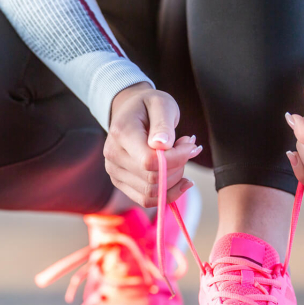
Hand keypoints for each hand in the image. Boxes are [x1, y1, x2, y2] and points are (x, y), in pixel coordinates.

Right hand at [104, 82, 202, 207]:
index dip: (177, 159)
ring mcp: (114, 172)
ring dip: (174, 179)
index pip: (150, 161)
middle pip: (152, 179)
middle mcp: (113, 156)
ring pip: (151, 193)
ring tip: (181, 157)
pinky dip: (168, 194)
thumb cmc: (149, 106)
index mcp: (121, 133)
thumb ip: (163, 124)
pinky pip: (146, 200)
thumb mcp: (162, 104)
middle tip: (188, 147)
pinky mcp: (121, 183)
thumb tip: (162, 145)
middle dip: (178, 167)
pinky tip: (180, 179)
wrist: (131, 110)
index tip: (191, 145)